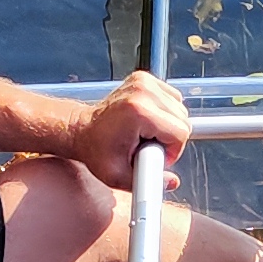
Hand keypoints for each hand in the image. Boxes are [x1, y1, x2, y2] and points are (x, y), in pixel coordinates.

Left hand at [66, 71, 189, 180]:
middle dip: (170, 138)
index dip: (171, 151)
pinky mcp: (143, 78)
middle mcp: (142, 92)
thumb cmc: (95, 151)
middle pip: (182, 119)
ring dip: (167, 125)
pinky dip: (164, 111)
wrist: (80, 130)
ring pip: (179, 107)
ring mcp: (142, 82)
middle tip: (147, 146)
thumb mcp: (117, 176)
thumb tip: (171, 182)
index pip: (180, 133)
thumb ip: (146, 183)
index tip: (153, 155)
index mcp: (138, 111)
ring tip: (144, 134)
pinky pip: (171, 97)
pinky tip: (146, 121)